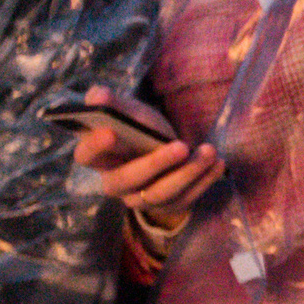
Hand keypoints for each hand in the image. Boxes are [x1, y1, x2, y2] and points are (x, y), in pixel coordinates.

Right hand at [70, 85, 221, 234]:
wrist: (168, 152)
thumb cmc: (142, 130)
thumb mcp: (131, 113)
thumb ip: (115, 104)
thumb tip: (96, 96)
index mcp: (99, 157)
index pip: (86, 156)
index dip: (95, 146)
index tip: (111, 132)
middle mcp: (114, 183)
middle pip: (126, 179)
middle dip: (154, 163)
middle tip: (181, 146)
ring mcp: (139, 199)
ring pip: (160, 192)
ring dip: (188, 172)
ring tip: (209, 152)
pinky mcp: (167, 207)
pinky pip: (185, 199)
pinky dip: (203, 180)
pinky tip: (218, 164)